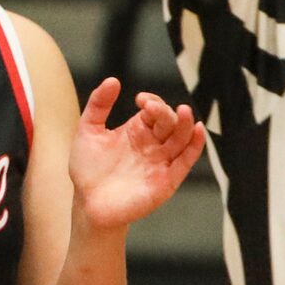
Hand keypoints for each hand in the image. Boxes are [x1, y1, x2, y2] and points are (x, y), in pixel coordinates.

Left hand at [66, 80, 204, 231]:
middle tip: (151, 107)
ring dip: (185, 124)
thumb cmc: (88, 169)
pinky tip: (197, 130)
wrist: (88, 204)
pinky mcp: (167, 180)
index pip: (154, 110)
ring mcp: (161, 162)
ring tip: (183, 111)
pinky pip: (186, 161)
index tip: (140, 99)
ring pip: (181, 139)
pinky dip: (195, 146)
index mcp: (137, 131)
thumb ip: (99, 105)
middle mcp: (153, 144)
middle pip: (169, 122)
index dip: (152, 102)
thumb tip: (113, 80)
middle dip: (165, 112)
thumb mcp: (88, 130)